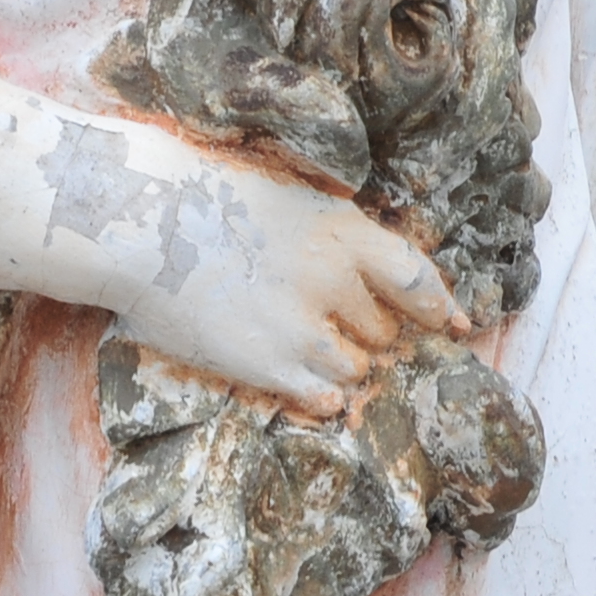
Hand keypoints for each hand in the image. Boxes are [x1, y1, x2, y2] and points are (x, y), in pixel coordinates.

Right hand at [0, 78, 468, 411]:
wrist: (138, 223)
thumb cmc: (205, 198)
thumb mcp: (290, 198)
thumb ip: (336, 237)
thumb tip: (372, 276)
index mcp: (343, 230)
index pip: (416, 276)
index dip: (441, 306)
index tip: (457, 325)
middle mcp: (334, 279)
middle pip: (383, 328)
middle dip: (368, 332)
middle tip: (333, 325)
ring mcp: (303, 325)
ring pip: (356, 368)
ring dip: (342, 364)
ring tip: (300, 344)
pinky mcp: (267, 364)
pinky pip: (324, 397)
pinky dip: (321, 395)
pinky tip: (297, 378)